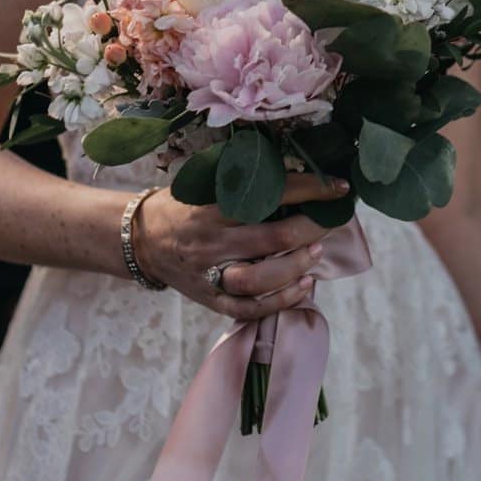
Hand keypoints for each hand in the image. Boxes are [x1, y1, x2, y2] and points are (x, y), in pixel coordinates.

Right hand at [133, 173, 347, 319]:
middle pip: (272, 237)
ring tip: (317, 252)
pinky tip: (303, 286)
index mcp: (211, 206)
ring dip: (296, 265)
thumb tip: (298, 173)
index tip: (338, 187)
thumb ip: (242, 181)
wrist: (141, 240)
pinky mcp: (211, 299)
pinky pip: (249, 308)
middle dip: (311, 227)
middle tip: (330, 220)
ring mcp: (210, 274)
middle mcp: (211, 241)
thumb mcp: (205, 184)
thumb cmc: (183, 206)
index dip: (310, 189)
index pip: (269, 195)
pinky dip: (281, 300)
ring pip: (259, 279)